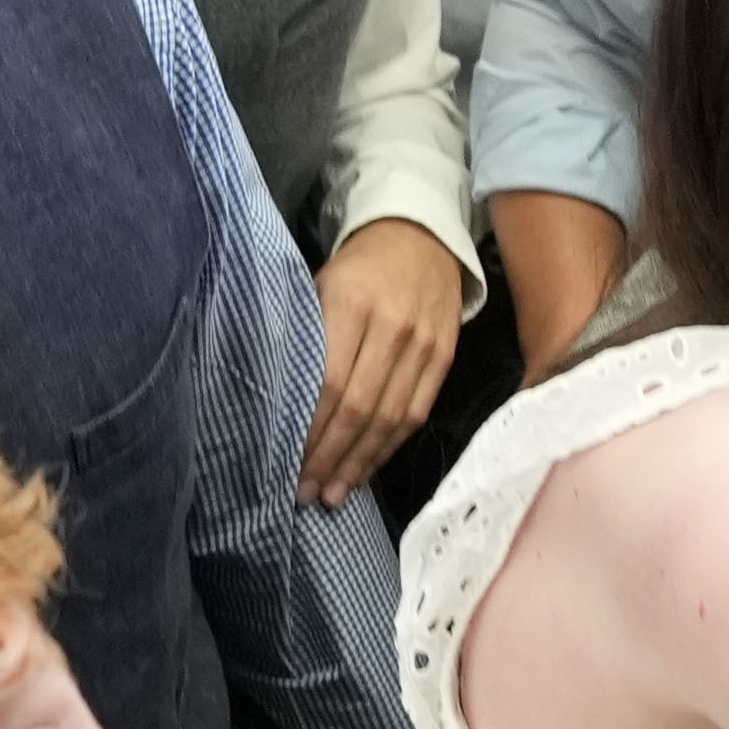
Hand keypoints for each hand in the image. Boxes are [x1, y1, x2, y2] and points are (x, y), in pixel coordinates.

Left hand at [302, 214, 465, 503]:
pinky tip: (367, 468)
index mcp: (351, 304)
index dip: (311, 431)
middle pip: (360, 408)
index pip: (330, 383)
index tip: (289, 465)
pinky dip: (390, 446)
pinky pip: (416, 412)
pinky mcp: (444, 356)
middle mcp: (391, 327)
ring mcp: (423, 344)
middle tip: (307, 493)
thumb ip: (309, 339)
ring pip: (391, 418)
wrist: (420, 234)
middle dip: (331, 457)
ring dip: (360, 463)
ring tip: (335, 495)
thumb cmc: (357, 266)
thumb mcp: (321, 285)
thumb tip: (283, 407)